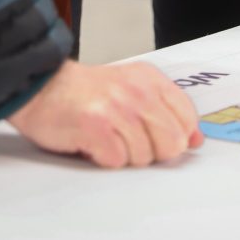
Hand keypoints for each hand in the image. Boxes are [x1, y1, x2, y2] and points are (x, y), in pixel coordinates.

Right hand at [7, 59, 204, 166]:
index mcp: (150, 79)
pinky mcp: (97, 126)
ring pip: (144, 156)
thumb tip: (195, 140)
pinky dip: (104, 159)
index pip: (187, 117)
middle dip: (152, 152)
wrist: (43, 87)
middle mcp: (138, 90)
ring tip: (108, 138)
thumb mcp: (132, 91)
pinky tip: (94, 143)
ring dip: (125, 156)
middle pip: (171, 142)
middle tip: (129, 141)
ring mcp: (118, 108)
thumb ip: (166, 112)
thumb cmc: (87, 92)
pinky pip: (117, 161)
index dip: (178, 137)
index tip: (162, 140)